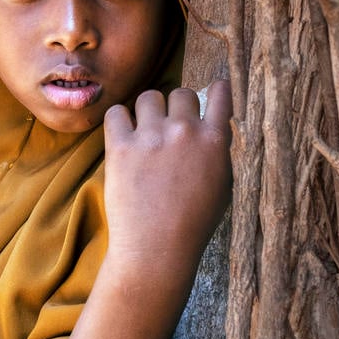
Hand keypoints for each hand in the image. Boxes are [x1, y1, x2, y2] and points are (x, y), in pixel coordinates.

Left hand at [102, 79, 232, 278]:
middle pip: (180, 93)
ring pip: (149, 97)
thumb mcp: (222, 186)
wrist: (157, 249)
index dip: (216, 89)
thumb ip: (218, 152)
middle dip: (176, 107)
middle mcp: (184, 131)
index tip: (213, 89)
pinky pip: (116, 113)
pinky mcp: (121, 146)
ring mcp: (151, 137)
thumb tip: (213, 129)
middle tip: (169, 128)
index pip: (220, 95)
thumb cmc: (193, 224)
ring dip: (147, 111)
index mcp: (214, 141)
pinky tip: (123, 136)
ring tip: (145, 133)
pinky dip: (119, 121)